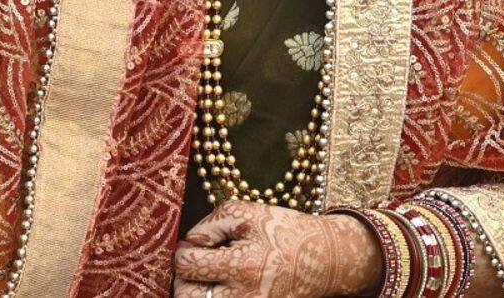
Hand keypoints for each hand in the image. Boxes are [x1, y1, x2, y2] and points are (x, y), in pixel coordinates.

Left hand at [173, 202, 382, 296]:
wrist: (322, 258)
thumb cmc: (283, 230)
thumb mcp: (247, 213)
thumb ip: (211, 225)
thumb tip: (189, 242)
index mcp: (242, 266)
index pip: (189, 265)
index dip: (181, 252)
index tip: (188, 245)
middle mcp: (244, 297)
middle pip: (186, 297)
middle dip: (182, 278)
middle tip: (194, 263)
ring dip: (194, 292)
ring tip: (204, 276)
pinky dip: (214, 297)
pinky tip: (219, 285)